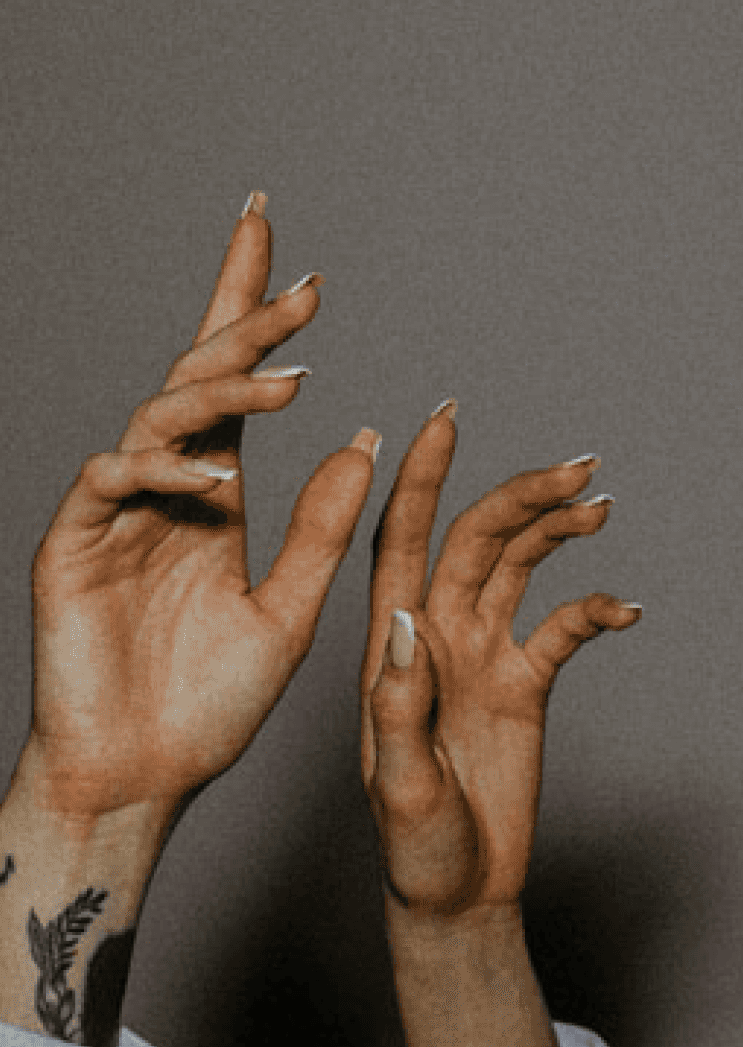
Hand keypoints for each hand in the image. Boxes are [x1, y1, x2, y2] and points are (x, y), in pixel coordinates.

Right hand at [18, 196, 376, 824]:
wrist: (144, 778)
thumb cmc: (211, 704)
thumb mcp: (292, 611)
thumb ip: (325, 530)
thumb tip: (367, 439)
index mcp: (215, 496)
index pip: (238, 388)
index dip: (258, 321)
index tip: (306, 268)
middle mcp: (164, 492)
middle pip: (197, 379)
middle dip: (247, 324)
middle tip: (309, 289)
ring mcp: (113, 515)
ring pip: (160, 418)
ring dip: (224, 392)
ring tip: (290, 377)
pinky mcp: (71, 549)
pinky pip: (109, 483)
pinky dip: (162, 469)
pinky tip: (214, 474)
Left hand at [361, 406, 635, 922]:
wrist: (457, 893)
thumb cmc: (412, 849)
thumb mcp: (397, 783)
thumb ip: (397, 704)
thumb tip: (408, 620)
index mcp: (391, 649)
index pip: (401, 542)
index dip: (420, 478)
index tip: (444, 417)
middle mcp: (434, 638)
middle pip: (476, 541)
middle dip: (520, 494)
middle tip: (578, 466)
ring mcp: (481, 658)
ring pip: (519, 568)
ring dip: (556, 531)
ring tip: (601, 504)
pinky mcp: (523, 685)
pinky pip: (563, 629)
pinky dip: (595, 610)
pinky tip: (626, 610)